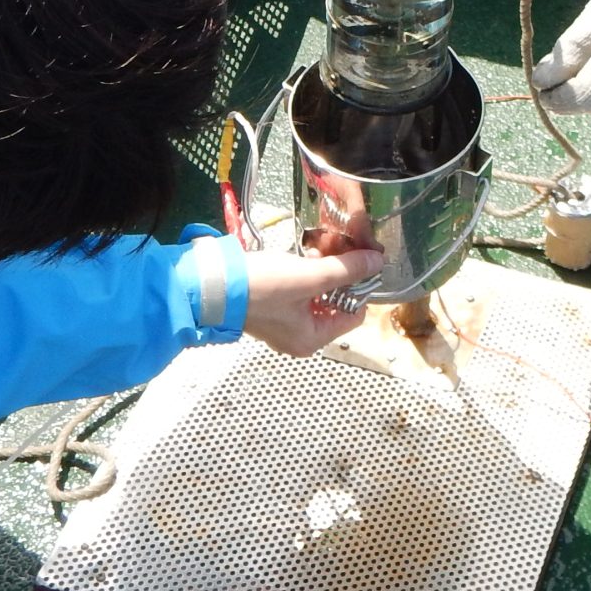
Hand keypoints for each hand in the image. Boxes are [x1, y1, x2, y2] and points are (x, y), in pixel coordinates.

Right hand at [241, 245, 380, 354]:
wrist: (212, 285)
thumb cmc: (263, 287)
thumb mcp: (309, 276)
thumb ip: (346, 270)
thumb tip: (378, 262)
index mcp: (312, 339)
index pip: (355, 315)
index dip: (360, 288)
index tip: (359, 263)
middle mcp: (300, 338)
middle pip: (337, 305)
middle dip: (339, 277)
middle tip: (338, 252)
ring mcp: (284, 325)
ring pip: (318, 296)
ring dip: (322, 273)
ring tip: (318, 251)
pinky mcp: (271, 309)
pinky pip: (300, 293)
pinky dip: (304, 275)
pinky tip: (301, 257)